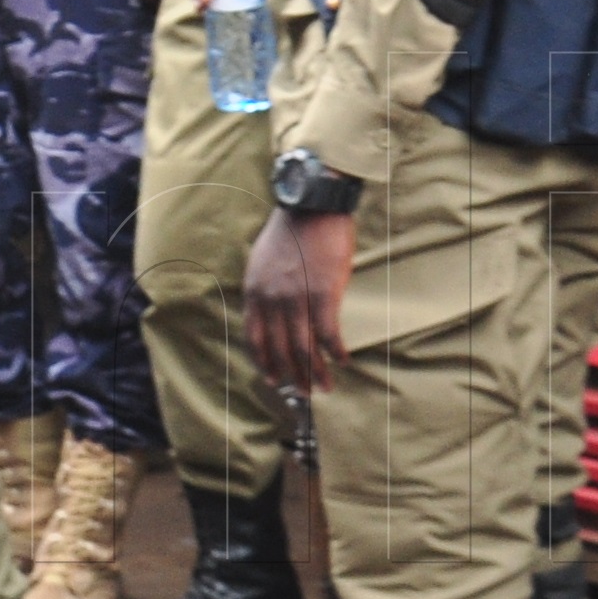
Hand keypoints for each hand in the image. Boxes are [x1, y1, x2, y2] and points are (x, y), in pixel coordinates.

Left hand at [244, 207, 355, 395]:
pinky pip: (327, 333)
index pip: (254, 338)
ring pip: (304, 347)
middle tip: (303, 393)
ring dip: (316, 372)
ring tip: (324, 388)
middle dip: (293, 375)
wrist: (312, 205)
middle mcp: (271, 300)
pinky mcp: (324, 293)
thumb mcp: (262, 261)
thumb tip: (270, 311)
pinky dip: (335, 351)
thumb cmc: (291, 230)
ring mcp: (296, 298)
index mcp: (255, 292)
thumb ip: (264, 288)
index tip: (273, 378)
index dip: (264, 362)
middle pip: (280, 349)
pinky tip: (343, 361)